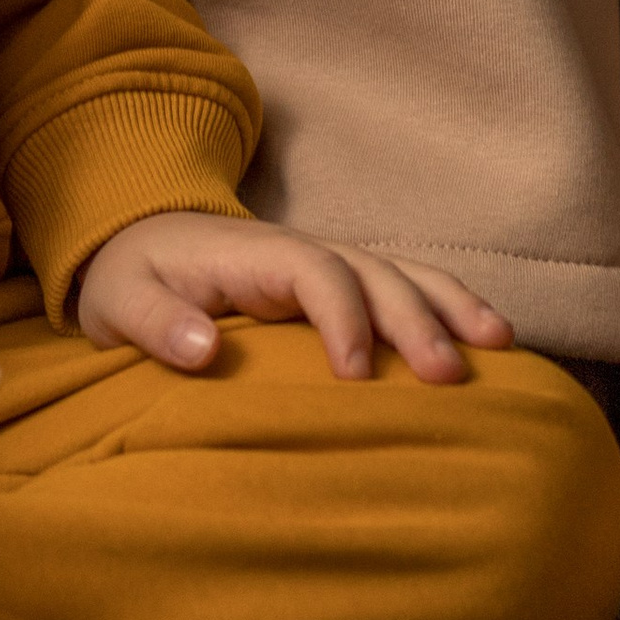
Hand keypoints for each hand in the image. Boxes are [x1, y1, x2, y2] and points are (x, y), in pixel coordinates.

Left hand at [76, 211, 514, 386]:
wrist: (139, 241)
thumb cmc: (131, 279)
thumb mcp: (118, 301)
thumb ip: (156, 323)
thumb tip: (203, 350)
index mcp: (255, 253)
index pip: (314, 272)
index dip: (342, 318)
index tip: (356, 376)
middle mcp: (303, 251)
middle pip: (374, 273)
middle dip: (416, 320)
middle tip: (447, 377)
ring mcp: (328, 263)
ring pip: (403, 274)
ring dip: (451, 305)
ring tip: (500, 346)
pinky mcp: (341, 286)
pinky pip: (403, 288)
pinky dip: (448, 307)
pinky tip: (489, 340)